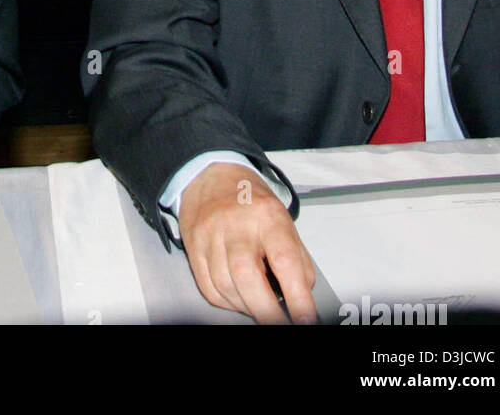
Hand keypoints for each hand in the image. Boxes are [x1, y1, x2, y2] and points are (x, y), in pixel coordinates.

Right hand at [178, 162, 317, 324]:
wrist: (211, 176)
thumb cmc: (252, 203)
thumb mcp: (285, 222)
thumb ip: (298, 262)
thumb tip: (302, 301)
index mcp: (267, 216)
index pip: (284, 259)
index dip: (297, 296)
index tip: (305, 319)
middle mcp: (236, 224)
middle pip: (247, 276)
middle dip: (266, 311)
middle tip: (279, 322)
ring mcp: (210, 234)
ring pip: (225, 286)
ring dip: (246, 307)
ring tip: (259, 306)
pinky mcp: (193, 246)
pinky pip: (209, 288)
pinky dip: (227, 303)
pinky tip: (238, 298)